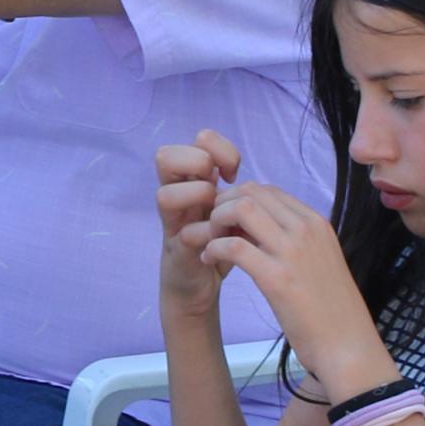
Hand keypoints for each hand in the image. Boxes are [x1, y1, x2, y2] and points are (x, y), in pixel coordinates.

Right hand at [155, 132, 244, 321]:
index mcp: (192, 180)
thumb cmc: (218, 241)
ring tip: (218, 217)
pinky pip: (185, 235)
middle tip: (218, 184)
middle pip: (165, 157)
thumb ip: (239, 194)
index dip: (218, 147)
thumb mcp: (230, 211)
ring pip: (164, 195)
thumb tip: (259, 184)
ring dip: (197, 203)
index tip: (234, 171)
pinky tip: (221, 244)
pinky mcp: (177, 251)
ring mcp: (172, 223)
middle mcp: (176, 196)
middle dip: (198, 164)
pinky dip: (208, 237)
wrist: (199, 284)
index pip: (195, 141)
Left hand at [199, 179, 379, 387]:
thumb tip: (258, 228)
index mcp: (316, 223)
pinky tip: (209, 260)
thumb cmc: (332, 310)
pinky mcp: (277, 278)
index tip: (228, 221)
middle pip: (251, 191)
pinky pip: (233, 246)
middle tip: (214, 228)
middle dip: (223, 204)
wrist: (348, 347)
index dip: (240, 198)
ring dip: (216, 220)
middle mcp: (306, 229)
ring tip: (211, 242)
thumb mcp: (319, 260)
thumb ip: (294, 240)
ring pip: (240, 208)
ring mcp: (293, 251)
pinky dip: (213, 248)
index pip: (268, 189)